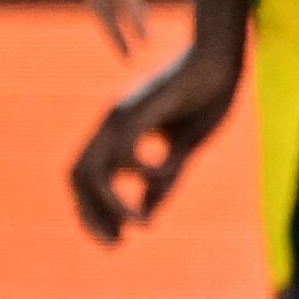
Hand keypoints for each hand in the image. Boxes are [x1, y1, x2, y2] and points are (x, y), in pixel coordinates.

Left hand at [72, 38, 243, 242]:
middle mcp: (110, 125)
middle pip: (77, 176)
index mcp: (118, 132)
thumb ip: (164, 178)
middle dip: (89, 214)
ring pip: (94, 170)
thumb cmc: (207, 94)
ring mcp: (121, 116)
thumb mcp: (184, 147)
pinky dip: (139, 173)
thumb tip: (146, 214)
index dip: (94, 211)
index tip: (117, 239)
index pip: (87, 178)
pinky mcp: (139, 110)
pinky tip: (165, 179)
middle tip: (115, 243)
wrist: (221, 55)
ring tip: (140, 222)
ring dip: (112, 203)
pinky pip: (125, 152)